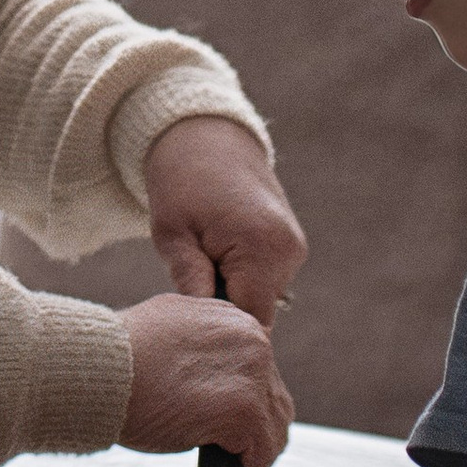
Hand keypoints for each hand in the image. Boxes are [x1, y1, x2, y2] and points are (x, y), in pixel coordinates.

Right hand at [118, 292, 292, 466]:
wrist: (96, 371)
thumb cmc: (118, 359)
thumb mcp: (169, 336)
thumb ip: (201, 351)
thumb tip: (212, 382)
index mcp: (235, 320)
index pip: (262, 373)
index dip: (252, 408)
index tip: (234, 433)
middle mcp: (253, 341)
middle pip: (274, 401)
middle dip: (258, 436)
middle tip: (235, 462)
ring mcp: (251, 375)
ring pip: (275, 429)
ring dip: (257, 458)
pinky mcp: (243, 410)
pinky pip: (262, 453)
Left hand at [143, 117, 306, 324]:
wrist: (206, 136)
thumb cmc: (180, 182)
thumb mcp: (172, 234)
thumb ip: (190, 283)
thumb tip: (204, 329)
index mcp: (262, 248)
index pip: (249, 322)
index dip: (217, 330)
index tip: (188, 324)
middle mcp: (289, 251)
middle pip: (256, 313)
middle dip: (222, 312)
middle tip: (187, 287)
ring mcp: (294, 248)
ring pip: (260, 299)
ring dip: (231, 294)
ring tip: (201, 264)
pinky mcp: (290, 245)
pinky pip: (264, 281)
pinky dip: (240, 279)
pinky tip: (216, 257)